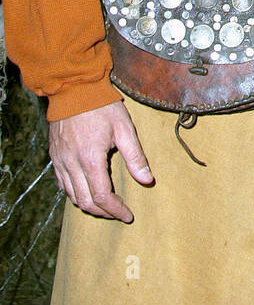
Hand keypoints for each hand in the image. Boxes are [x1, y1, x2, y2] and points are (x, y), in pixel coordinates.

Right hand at [49, 100, 153, 221]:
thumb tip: (147, 180)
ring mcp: (60, 161)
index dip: (115, 210)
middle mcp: (72, 164)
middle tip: (118, 213)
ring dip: (88, 205)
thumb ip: (135, 156)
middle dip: (103, 212)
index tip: (127, 215)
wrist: (73, 89)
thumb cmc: (102, 106)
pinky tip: (87, 190)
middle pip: (85, 202)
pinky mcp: (54, 157)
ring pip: (71, 196)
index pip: (102, 197)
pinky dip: (74, 193)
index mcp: (91, 159)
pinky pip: (62, 184)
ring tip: (105, 205)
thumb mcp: (124, 128)